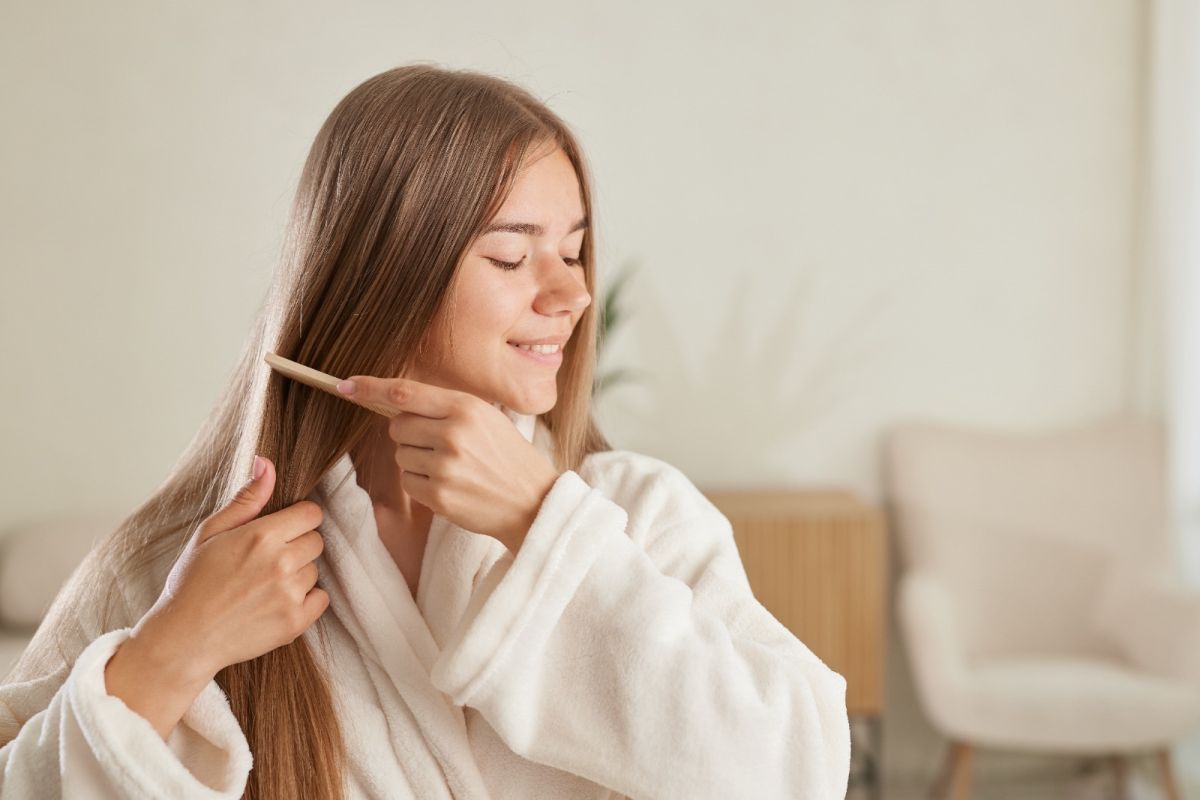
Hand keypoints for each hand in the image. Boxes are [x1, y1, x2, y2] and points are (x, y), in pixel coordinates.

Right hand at [130, 456, 329, 683]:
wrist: (183, 639)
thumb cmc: (191, 583)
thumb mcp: (210, 534)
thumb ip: (246, 499)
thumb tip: (267, 463)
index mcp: (262, 536)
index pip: (311, 513)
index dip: (297, 519)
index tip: (281, 530)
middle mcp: (282, 563)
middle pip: (316, 541)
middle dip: (297, 546)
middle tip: (266, 561)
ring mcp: (290, 594)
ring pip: (315, 571)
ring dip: (298, 575)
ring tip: (264, 585)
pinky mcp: (296, 622)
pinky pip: (321, 599)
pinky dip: (305, 601)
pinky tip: (276, 603)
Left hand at [336, 375, 560, 550]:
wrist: (533, 501)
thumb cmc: (506, 456)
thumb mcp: (485, 418)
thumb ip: (443, 407)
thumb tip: (391, 400)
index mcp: (465, 407)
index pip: (404, 392)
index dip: (369, 388)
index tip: (345, 385)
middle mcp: (453, 433)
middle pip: (397, 426)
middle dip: (409, 435)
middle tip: (439, 444)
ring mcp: (445, 466)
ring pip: (401, 455)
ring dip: (417, 462)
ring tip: (453, 468)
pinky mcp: (439, 494)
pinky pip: (408, 482)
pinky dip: (422, 485)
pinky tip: (451, 486)